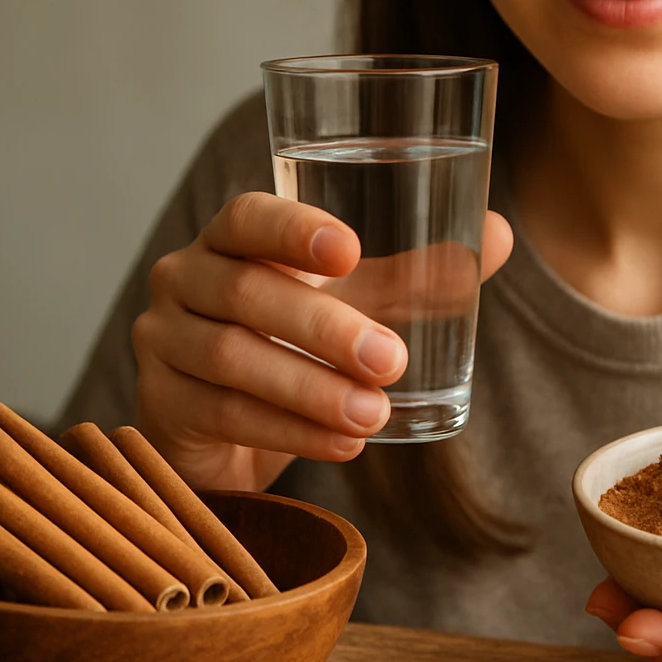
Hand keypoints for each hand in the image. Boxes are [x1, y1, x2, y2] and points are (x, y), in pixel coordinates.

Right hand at [132, 191, 512, 491]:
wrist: (223, 430)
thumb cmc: (292, 343)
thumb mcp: (354, 306)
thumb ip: (416, 275)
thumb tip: (500, 235)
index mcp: (231, 240)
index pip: (248, 217)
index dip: (294, 230)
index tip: (350, 251)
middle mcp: (185, 279)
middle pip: (247, 293)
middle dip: (325, 329)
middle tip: (392, 361)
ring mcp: (163, 341)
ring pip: (233, 358)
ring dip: (311, 390)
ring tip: (374, 413)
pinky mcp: (161, 404)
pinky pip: (224, 413)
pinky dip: (290, 432)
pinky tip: (343, 444)